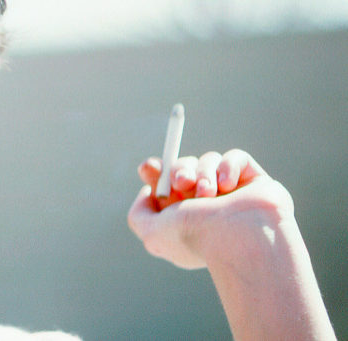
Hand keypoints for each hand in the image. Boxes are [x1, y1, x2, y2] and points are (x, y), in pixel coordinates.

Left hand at [128, 149, 293, 268]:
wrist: (239, 237)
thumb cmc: (195, 236)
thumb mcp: (151, 233)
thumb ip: (139, 216)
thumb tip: (147, 196)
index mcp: (187, 221)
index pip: (168, 189)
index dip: (156, 173)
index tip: (148, 167)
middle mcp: (210, 208)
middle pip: (185, 169)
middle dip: (179, 170)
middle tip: (182, 181)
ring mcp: (235, 195)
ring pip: (208, 161)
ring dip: (203, 173)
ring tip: (207, 193)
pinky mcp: (257, 183)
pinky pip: (236, 158)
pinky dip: (228, 167)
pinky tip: (228, 186)